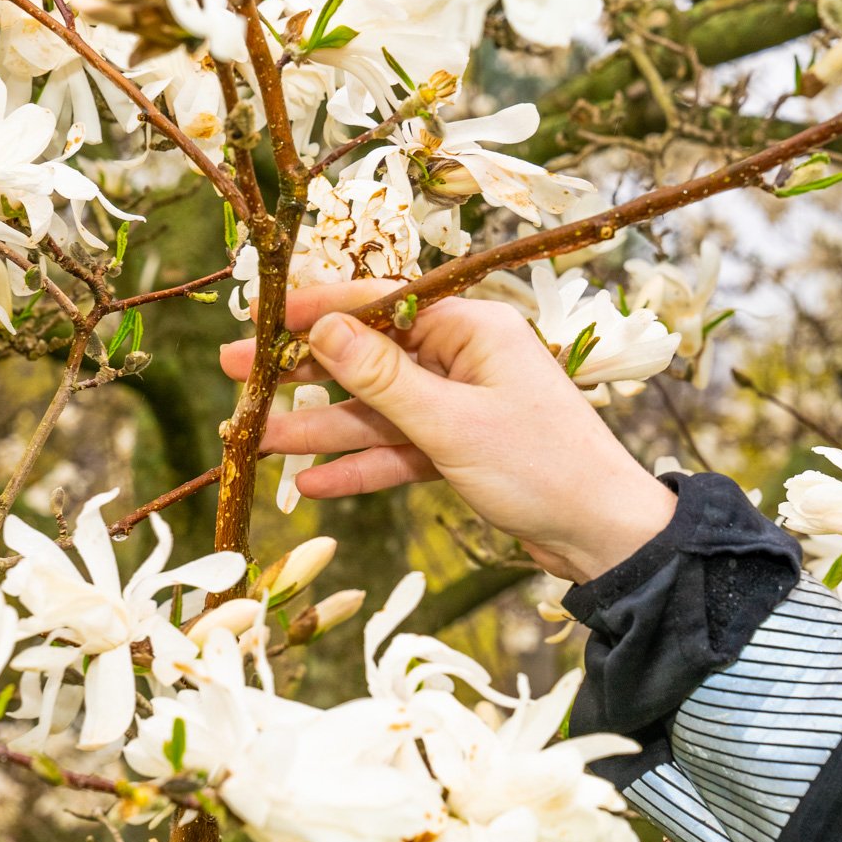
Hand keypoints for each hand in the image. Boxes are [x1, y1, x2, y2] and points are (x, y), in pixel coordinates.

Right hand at [219, 280, 676, 583]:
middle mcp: (463, 357)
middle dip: (302, 372)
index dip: (316, 309)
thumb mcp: (451, 422)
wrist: (606, 537)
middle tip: (235, 375)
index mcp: (471, 327)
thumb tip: (322, 329)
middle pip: (367, 358)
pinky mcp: (461, 449)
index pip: (380, 303)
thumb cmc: (542, 467)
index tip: (260, 316)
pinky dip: (361, 466)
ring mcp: (461, 405)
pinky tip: (313, 483)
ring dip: (320, 428)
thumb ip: (381, 378)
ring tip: (255, 440)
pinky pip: (398, 449)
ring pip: (375, 411)